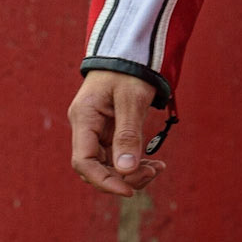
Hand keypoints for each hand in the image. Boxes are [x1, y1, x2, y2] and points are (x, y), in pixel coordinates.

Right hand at [68, 69, 163, 197]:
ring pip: (108, 164)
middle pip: (95, 167)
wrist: (130, 50)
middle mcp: (85, 126)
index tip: (129, 191)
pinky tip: (154, 163)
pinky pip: (117, 155)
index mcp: (84, 118)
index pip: (84, 162)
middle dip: (123, 177)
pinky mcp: (107, 131)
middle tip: (153, 172)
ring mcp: (95, 129)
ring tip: (157, 168)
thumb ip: (128, 134)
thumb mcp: (132, 99)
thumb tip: (126, 170)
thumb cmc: (129, 69)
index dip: (104, 181)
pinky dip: (134, 162)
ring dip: (131, 172)